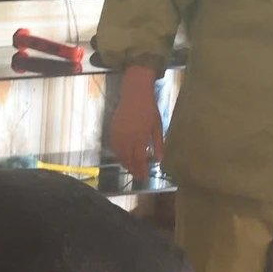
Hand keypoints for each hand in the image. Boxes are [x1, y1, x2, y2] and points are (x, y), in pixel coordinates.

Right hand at [109, 68, 163, 182]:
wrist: (135, 93)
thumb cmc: (149, 109)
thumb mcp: (157, 126)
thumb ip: (158, 144)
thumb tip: (160, 160)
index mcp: (140, 137)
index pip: (140, 159)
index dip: (142, 170)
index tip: (145, 178)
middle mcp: (127, 138)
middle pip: (128, 159)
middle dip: (133, 170)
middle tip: (138, 177)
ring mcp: (118, 134)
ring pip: (119, 154)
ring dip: (125, 163)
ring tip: (132, 169)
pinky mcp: (112, 130)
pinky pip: (114, 147)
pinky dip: (119, 154)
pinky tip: (124, 157)